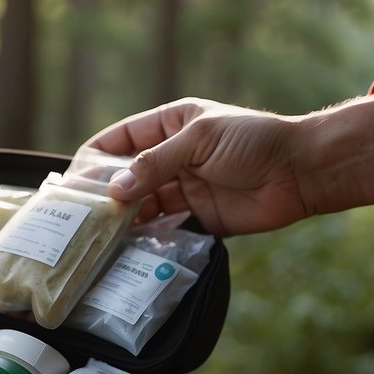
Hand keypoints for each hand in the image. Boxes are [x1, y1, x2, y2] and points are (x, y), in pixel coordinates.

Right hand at [84, 92, 373, 235]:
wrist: (300, 172)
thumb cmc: (254, 141)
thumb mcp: (199, 140)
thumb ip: (155, 164)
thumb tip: (114, 190)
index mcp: (169, 126)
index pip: (118, 140)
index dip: (94, 159)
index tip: (73, 182)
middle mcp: (171, 158)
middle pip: (124, 176)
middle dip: (102, 193)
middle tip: (80, 216)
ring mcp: (183, 189)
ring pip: (140, 205)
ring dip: (121, 219)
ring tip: (97, 236)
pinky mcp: (196, 218)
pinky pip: (162, 229)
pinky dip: (144, 238)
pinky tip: (127, 247)